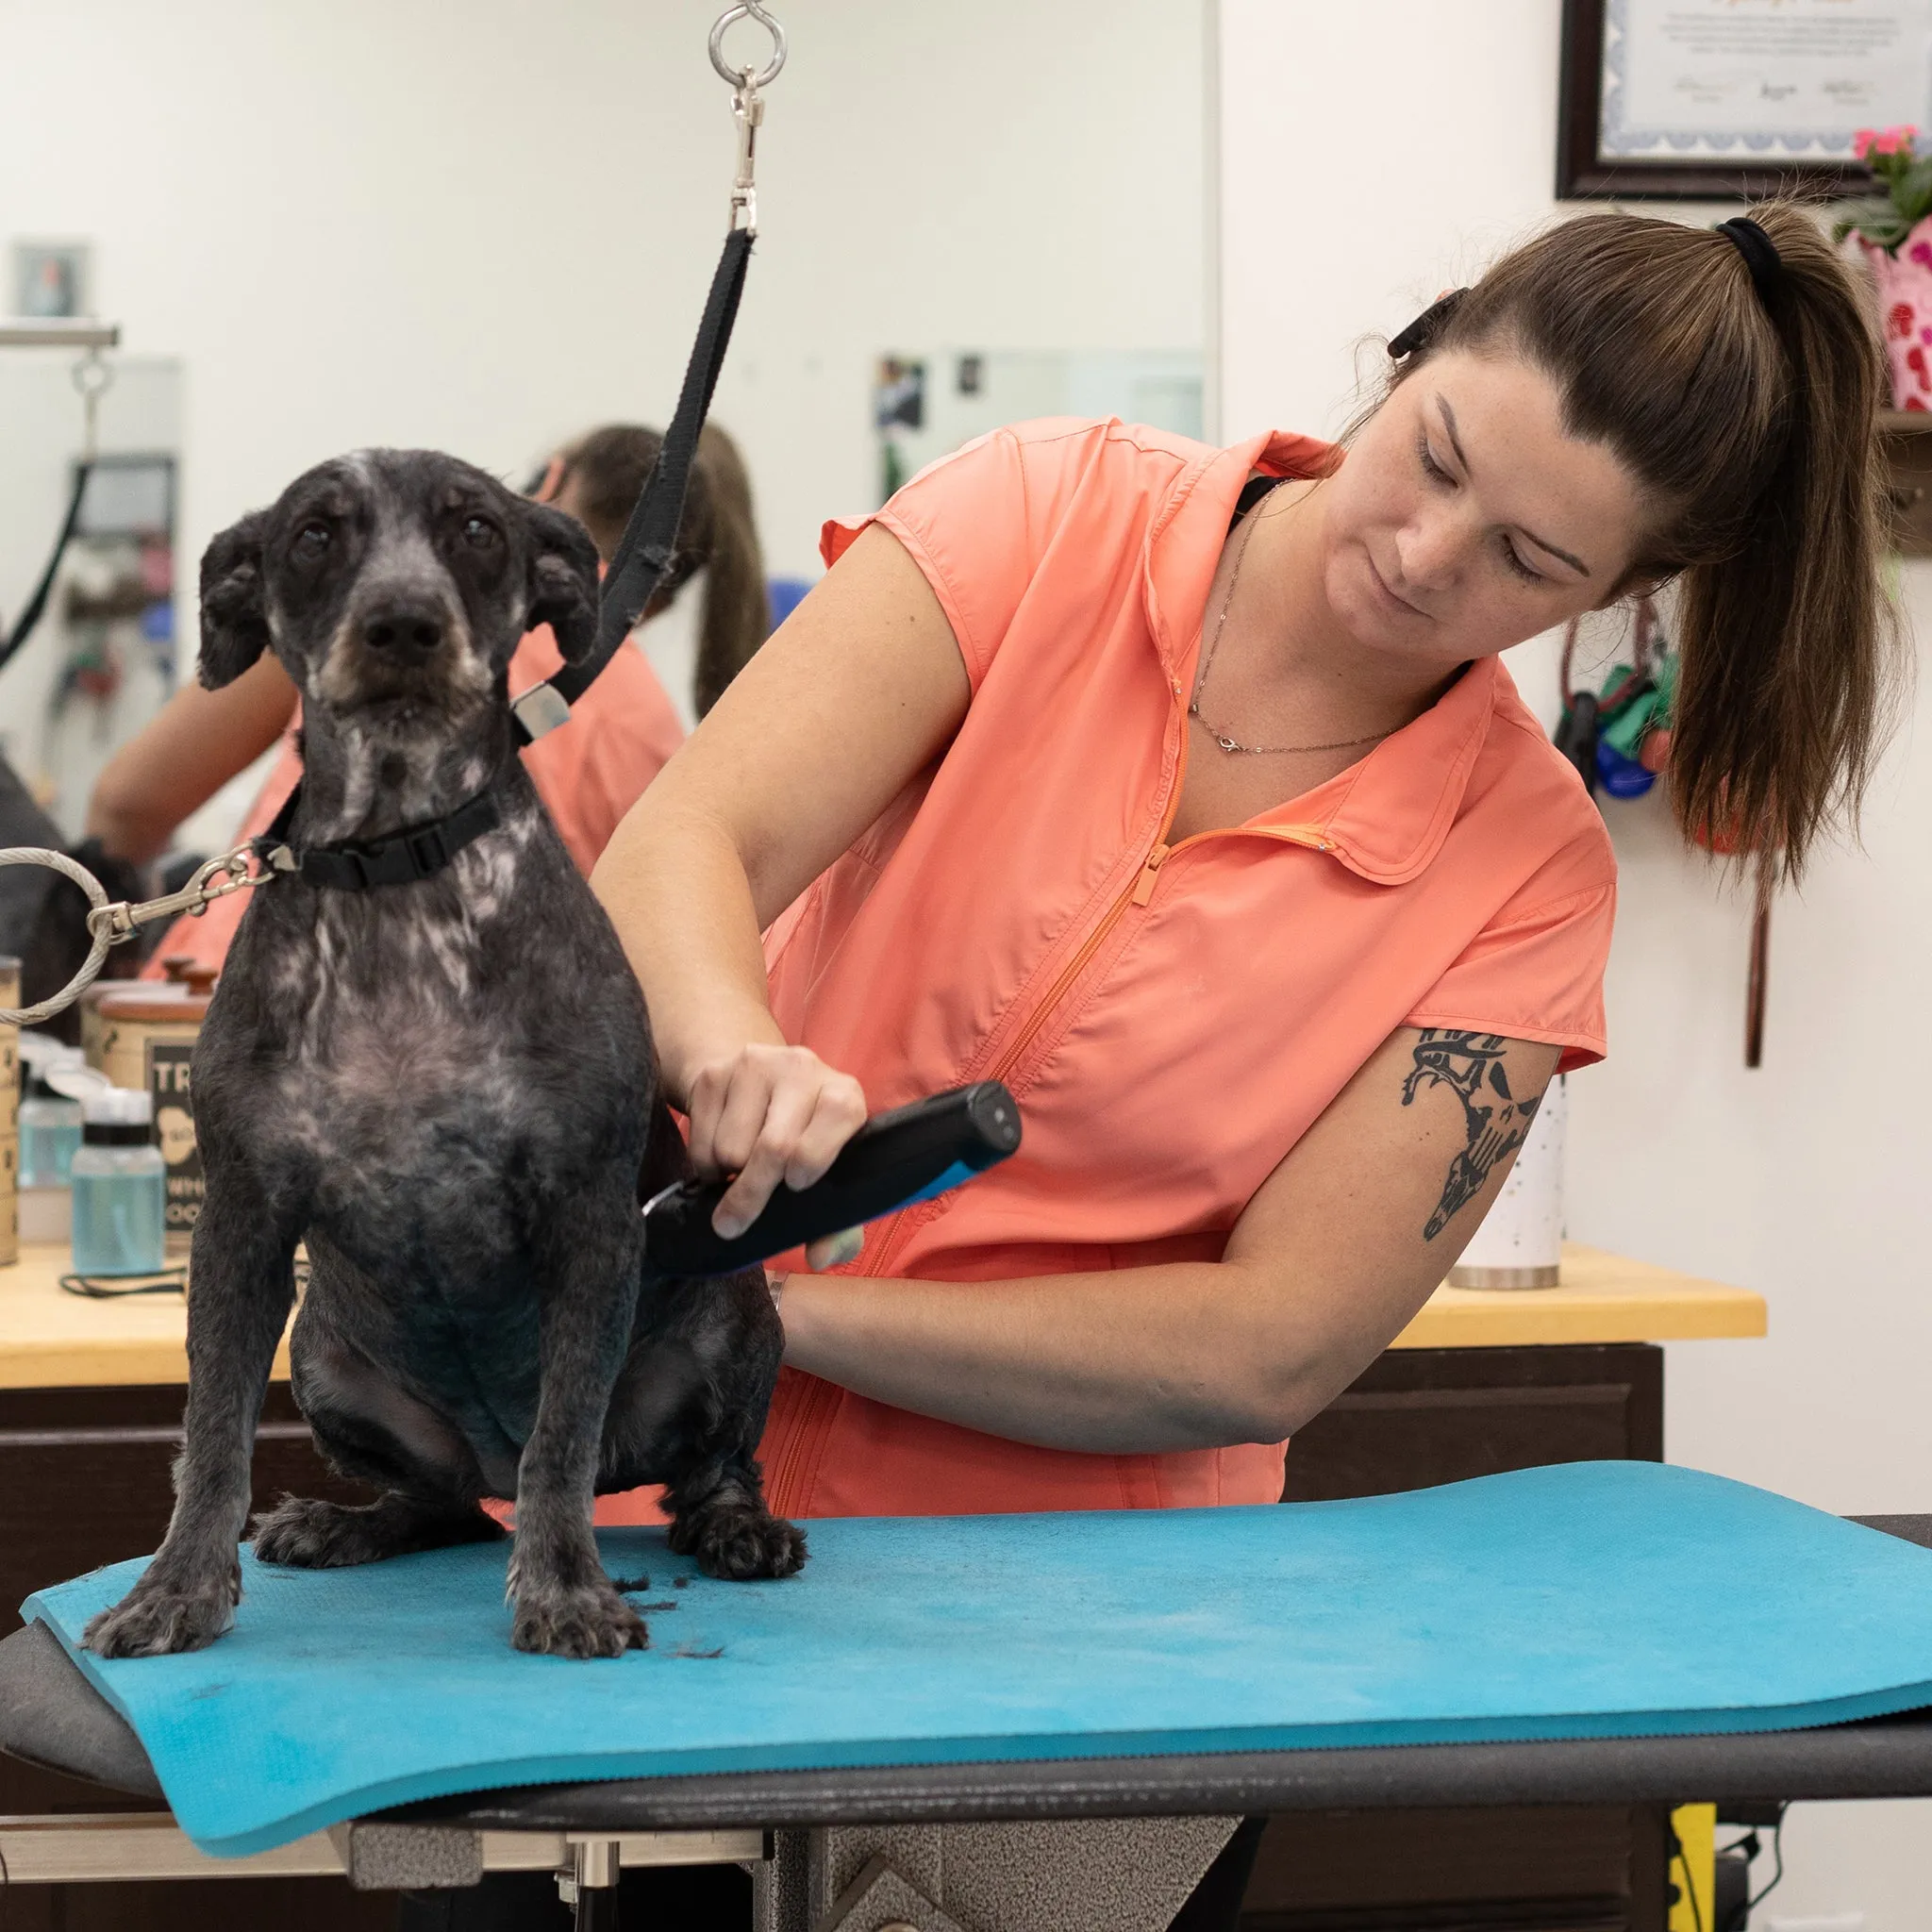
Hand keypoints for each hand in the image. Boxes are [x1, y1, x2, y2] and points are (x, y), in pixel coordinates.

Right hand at [686, 1043, 868, 1248]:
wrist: (756, 1084)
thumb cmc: (804, 1144)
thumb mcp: (831, 1178)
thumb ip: (838, 1226)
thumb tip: (818, 1256)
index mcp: (844, 1094)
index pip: (837, 1117)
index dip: (814, 1158)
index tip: (795, 1186)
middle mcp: (803, 1069)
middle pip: (774, 1146)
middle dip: (752, 1194)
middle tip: (735, 1223)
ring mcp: (755, 1065)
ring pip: (730, 1147)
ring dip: (728, 1175)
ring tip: (740, 1171)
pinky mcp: (715, 1074)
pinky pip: (700, 1140)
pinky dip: (705, 1165)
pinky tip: (721, 1157)